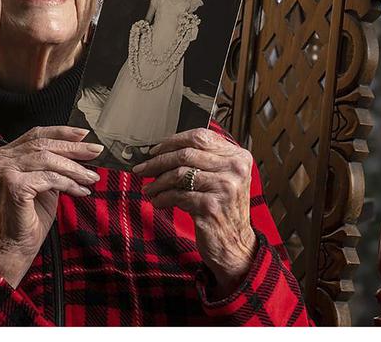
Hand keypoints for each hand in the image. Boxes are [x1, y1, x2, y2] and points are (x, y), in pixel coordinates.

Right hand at [0, 126, 102, 286]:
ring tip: (91, 176)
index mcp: (2, 156)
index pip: (35, 135)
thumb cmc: (28, 217)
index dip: (61, 132)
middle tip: (95, 151)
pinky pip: (49, 179)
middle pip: (43, 144)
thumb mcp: (42, 183)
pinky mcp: (14, 185)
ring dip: (74, 169)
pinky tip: (80, 190)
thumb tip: (80, 148)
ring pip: (48, 160)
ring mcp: (3, 171)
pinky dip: (68, 183)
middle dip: (73, 148)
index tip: (83, 134)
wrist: (14, 247)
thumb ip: (52, 164)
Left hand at [133, 128, 256, 297]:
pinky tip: (158, 202)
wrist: (235, 244)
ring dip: (158, 182)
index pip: (200, 137)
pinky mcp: (211, 207)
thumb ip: (203, 161)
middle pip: (186, 154)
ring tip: (149, 189)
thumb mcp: (222, 179)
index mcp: (238, 157)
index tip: (155, 150)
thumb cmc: (223, 208)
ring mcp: (225, 188)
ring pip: (179, 174)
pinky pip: (178, 195)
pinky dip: (163, 198)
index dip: (173, 142)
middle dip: (158, 161)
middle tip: (142, 168)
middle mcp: (235, 169)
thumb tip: (163, 150)